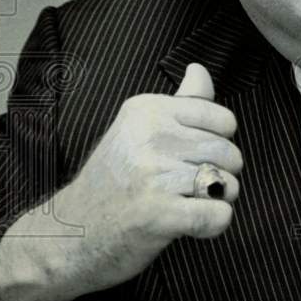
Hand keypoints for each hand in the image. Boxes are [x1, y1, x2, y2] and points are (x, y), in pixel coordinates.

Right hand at [0, 63, 240, 300]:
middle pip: (229, 153)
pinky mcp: (159, 214)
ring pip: (227, 184)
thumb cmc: (114, 180)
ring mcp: (154, 175)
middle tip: (187, 187)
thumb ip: (180, 102)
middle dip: (221, 174)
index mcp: (148, 110)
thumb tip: (199, 69)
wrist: (70, 232)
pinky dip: (212, 225)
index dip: (218, 143)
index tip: (190, 157)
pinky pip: (219, 215)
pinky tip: (188, 225)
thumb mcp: (138, 130)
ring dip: (216, 201)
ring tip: (186, 203)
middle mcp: (150, 137)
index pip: (224, 120)